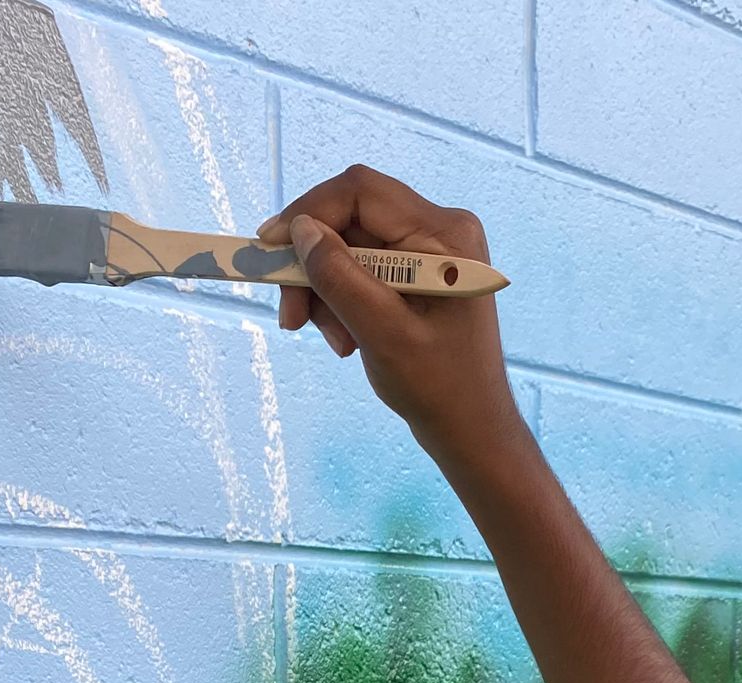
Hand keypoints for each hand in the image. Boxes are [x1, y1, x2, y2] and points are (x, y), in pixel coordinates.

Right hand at [261, 166, 528, 485]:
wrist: (472, 430)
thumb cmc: (438, 389)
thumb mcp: (382, 334)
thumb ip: (339, 278)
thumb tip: (300, 230)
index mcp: (444, 234)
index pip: (360, 193)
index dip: (308, 212)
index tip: (269, 248)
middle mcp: (441, 229)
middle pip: (352, 220)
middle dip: (316, 265)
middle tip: (292, 317)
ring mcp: (432, 251)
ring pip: (352, 247)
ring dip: (327, 290)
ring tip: (334, 341)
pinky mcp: (421, 273)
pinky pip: (366, 270)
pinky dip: (344, 300)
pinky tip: (347, 339)